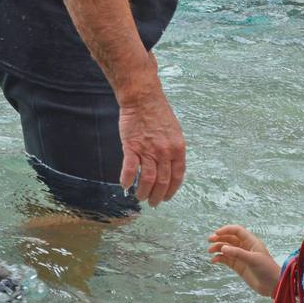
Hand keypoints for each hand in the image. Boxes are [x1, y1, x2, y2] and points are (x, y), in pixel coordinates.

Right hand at [118, 89, 186, 205]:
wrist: (143, 99)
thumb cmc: (158, 113)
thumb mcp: (175, 132)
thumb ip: (173, 150)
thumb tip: (171, 167)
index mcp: (178, 149)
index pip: (177, 176)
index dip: (172, 190)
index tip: (167, 197)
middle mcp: (164, 152)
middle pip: (162, 181)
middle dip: (157, 196)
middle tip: (153, 203)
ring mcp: (148, 150)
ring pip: (147, 179)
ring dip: (143, 192)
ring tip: (140, 197)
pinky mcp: (131, 147)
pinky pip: (129, 169)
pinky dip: (127, 179)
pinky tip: (125, 186)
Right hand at [208, 224, 280, 294]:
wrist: (272, 285)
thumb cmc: (266, 269)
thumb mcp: (253, 260)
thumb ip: (238, 253)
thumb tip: (223, 248)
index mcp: (251, 242)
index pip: (237, 231)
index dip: (226, 230)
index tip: (216, 234)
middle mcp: (245, 247)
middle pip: (229, 239)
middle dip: (219, 238)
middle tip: (209, 241)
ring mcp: (241, 257)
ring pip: (226, 249)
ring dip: (218, 248)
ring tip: (210, 251)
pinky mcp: (238, 266)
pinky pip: (226, 260)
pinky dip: (219, 259)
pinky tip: (214, 261)